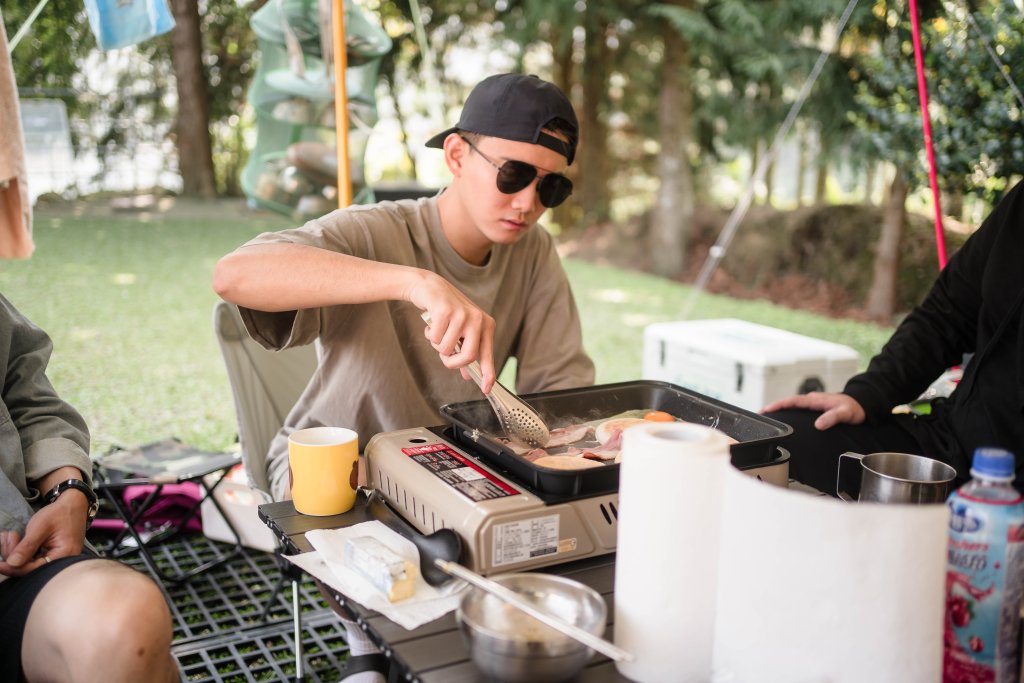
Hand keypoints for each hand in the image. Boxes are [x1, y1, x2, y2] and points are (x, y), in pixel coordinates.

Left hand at [0, 491, 86, 576]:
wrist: (73, 504)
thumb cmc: (59, 513)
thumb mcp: (41, 526)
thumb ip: (27, 546)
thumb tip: (12, 563)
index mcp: (63, 555)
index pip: (34, 568)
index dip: (14, 567)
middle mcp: (62, 561)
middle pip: (30, 567)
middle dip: (13, 555)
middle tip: (6, 536)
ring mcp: (56, 558)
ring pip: (29, 563)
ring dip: (15, 551)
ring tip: (9, 534)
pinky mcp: (50, 554)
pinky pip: (32, 557)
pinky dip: (21, 549)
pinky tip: (15, 538)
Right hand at [409, 274, 496, 391]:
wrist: (429, 287)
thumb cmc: (446, 312)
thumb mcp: (460, 331)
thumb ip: (466, 350)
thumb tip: (468, 375)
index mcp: (486, 325)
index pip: (488, 355)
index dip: (488, 373)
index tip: (486, 388)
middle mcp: (477, 319)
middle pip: (468, 357)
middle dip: (452, 362)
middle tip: (445, 355)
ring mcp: (462, 314)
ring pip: (447, 349)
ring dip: (437, 345)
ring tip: (437, 331)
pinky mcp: (446, 311)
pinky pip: (435, 338)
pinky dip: (429, 334)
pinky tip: (431, 323)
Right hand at [761, 392, 865, 430]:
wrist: (862, 404)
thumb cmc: (854, 408)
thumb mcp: (845, 413)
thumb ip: (832, 417)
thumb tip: (818, 424)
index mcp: (816, 399)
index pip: (793, 401)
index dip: (779, 405)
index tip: (766, 409)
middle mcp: (812, 400)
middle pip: (788, 402)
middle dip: (773, 407)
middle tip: (760, 414)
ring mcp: (813, 403)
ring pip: (792, 405)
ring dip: (780, 409)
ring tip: (768, 417)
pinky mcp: (815, 408)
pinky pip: (798, 408)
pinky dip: (788, 411)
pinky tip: (785, 418)